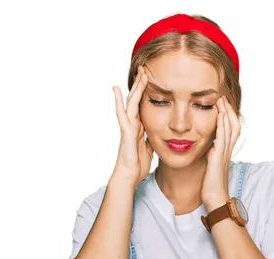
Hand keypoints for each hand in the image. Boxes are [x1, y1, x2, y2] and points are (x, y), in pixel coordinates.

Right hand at [111, 66, 153, 187]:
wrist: (130, 175)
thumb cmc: (138, 164)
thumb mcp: (150, 147)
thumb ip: (151, 137)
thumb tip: (157, 133)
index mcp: (140, 126)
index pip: (144, 104)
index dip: (148, 92)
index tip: (153, 79)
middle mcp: (133, 123)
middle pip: (138, 99)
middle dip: (142, 84)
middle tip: (146, 68)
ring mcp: (128, 126)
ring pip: (132, 102)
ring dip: (136, 87)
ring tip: (140, 72)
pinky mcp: (125, 131)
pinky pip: (122, 113)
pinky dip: (118, 101)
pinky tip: (116, 89)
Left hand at [201, 95, 241, 211]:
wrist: (215, 199)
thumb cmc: (211, 185)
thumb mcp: (210, 166)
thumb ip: (211, 155)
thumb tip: (208, 147)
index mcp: (225, 152)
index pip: (230, 129)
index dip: (227, 116)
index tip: (221, 104)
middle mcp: (227, 151)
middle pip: (234, 125)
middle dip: (228, 110)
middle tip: (222, 97)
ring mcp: (224, 154)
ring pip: (229, 129)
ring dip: (226, 114)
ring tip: (221, 100)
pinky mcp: (218, 158)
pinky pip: (222, 138)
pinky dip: (222, 126)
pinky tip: (219, 116)